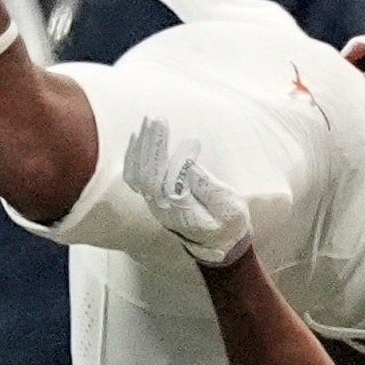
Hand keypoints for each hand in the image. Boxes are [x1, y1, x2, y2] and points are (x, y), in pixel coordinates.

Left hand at [125, 116, 251, 265]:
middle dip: (147, 143)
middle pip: (143, 174)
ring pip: (136, 175)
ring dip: (140, 147)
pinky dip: (134, 156)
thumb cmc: (230, 224)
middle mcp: (161, 208)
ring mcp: (154, 204)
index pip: (158, 177)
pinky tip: (138, 139)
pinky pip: (136, 177)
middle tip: (155, 118)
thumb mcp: (228, 206)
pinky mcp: (154, 199)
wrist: (222, 246)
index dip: (157, 150)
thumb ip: (207, 186)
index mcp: (179, 209)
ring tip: (147, 122)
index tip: (163, 126)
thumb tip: (185, 162)